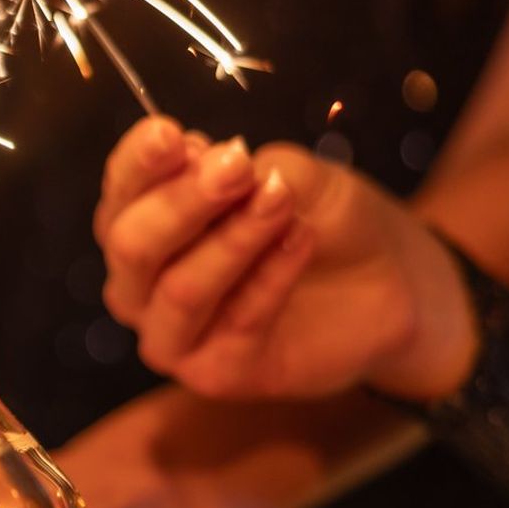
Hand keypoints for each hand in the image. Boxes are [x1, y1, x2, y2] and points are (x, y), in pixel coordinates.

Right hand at [94, 117, 474, 400]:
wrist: (389, 284)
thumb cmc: (321, 221)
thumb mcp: (294, 175)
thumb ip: (249, 170)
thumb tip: (209, 161)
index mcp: (139, 227)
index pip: (119, 194)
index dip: (138, 164)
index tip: (172, 133)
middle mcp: (139, 286)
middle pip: (131, 246)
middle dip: (181, 202)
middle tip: (236, 165)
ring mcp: (171, 336)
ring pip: (179, 290)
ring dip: (232, 239)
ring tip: (281, 199)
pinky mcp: (215, 374)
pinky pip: (236, 323)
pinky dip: (271, 276)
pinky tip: (302, 238)